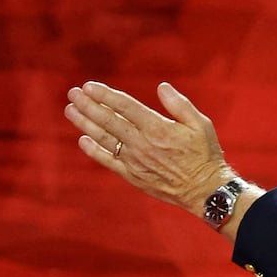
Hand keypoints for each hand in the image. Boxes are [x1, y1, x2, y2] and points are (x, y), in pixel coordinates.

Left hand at [65, 81, 237, 213]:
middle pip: (109, 121)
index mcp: (158, 128)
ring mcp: (134, 160)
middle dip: (88, 105)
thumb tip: (161, 86)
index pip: (125, 106)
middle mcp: (142, 143)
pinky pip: (108, 161)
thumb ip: (179, 104)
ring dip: (85, 123)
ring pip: (104, 139)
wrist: (205, 190)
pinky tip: (82, 140)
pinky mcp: (132, 175)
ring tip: (70, 110)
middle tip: (72, 93)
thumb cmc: (204, 154)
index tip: (89, 86)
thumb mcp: (200, 124)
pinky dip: (94, 150)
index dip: (105, 95)